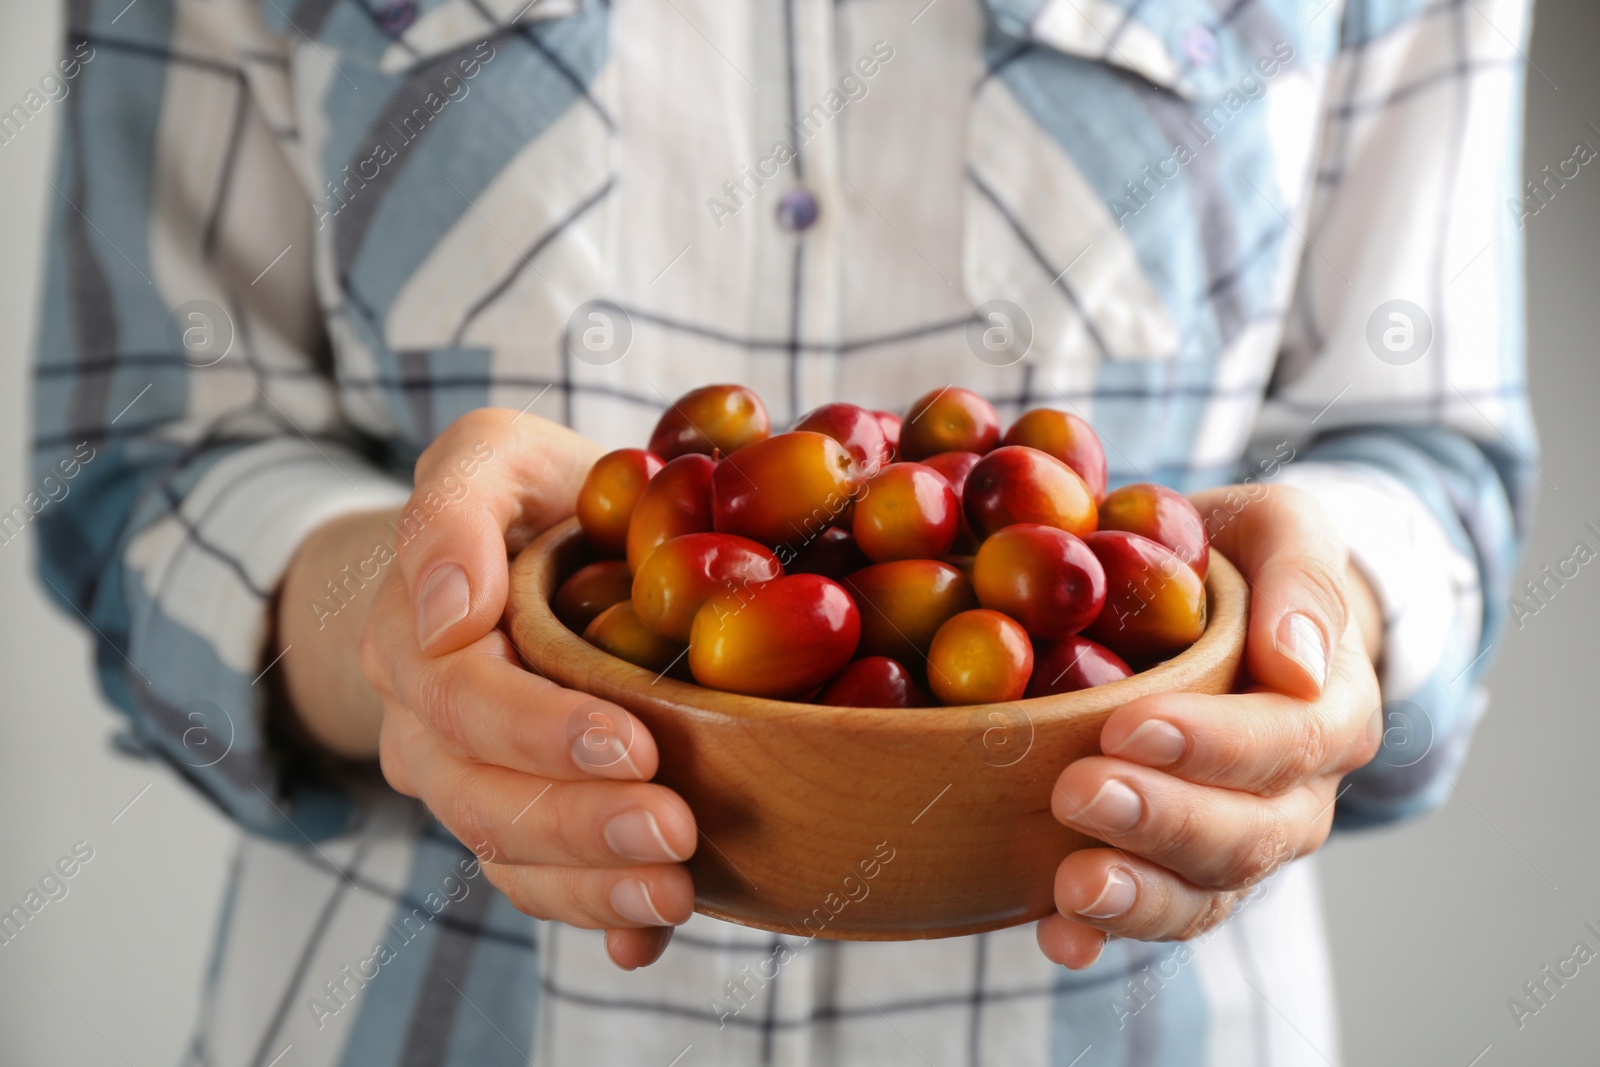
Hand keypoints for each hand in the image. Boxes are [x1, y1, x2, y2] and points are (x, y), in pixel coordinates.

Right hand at [279, 408, 696, 968]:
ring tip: (675, 893)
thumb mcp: (488, 455)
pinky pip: (539, 884)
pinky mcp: (520, 819)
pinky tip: (643, 940)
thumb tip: (449, 610)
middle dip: (579, 824)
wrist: (527, 549)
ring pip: (509, 854)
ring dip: (590, 884)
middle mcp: (427, 726)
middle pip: (485, 797)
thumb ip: (452, 508)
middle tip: (675, 834)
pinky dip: (593, 919)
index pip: (464, 699)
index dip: (540, 730)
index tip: (631, 745)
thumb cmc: (524, 497)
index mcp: (417, 638)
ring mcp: (468, 782)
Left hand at [1036, 485, 1383, 967]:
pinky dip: (1103, 934)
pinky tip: (1057, 936)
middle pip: (1249, 833)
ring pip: (1205, 893)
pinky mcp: (1170, 869)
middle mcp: (1295, 795)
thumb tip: (1296, 664)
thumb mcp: (1279, 529)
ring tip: (1073, 886)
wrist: (1214, 609)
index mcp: (1330, 710)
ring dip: (1139, 896)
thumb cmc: (1241, 561)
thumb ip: (1301, 576)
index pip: (1290, 741)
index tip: (1130, 725)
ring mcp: (1234, 844)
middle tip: (1079, 790)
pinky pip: (1151, 914)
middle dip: (1164, 820)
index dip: (1216, 744)